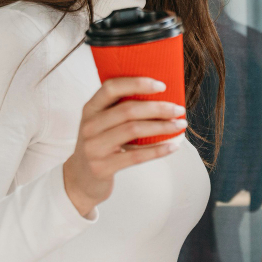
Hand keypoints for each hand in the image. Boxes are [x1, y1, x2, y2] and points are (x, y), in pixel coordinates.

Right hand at [63, 77, 186, 216]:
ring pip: (133, 130)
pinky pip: (136, 156)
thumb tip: (163, 97)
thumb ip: (121, 109)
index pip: (111, 87)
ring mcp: (94, 147)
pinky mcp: (102, 167)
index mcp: (90, 109)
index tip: (162, 86)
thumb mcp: (102, 123)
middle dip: (158, 108)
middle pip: (128, 110)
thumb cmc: (101, 144)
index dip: (137, 83)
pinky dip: (158, 150)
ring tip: (180, 125)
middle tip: (179, 110)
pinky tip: (173, 146)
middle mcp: (89, 125)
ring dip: (162, 127)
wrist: (81, 178)